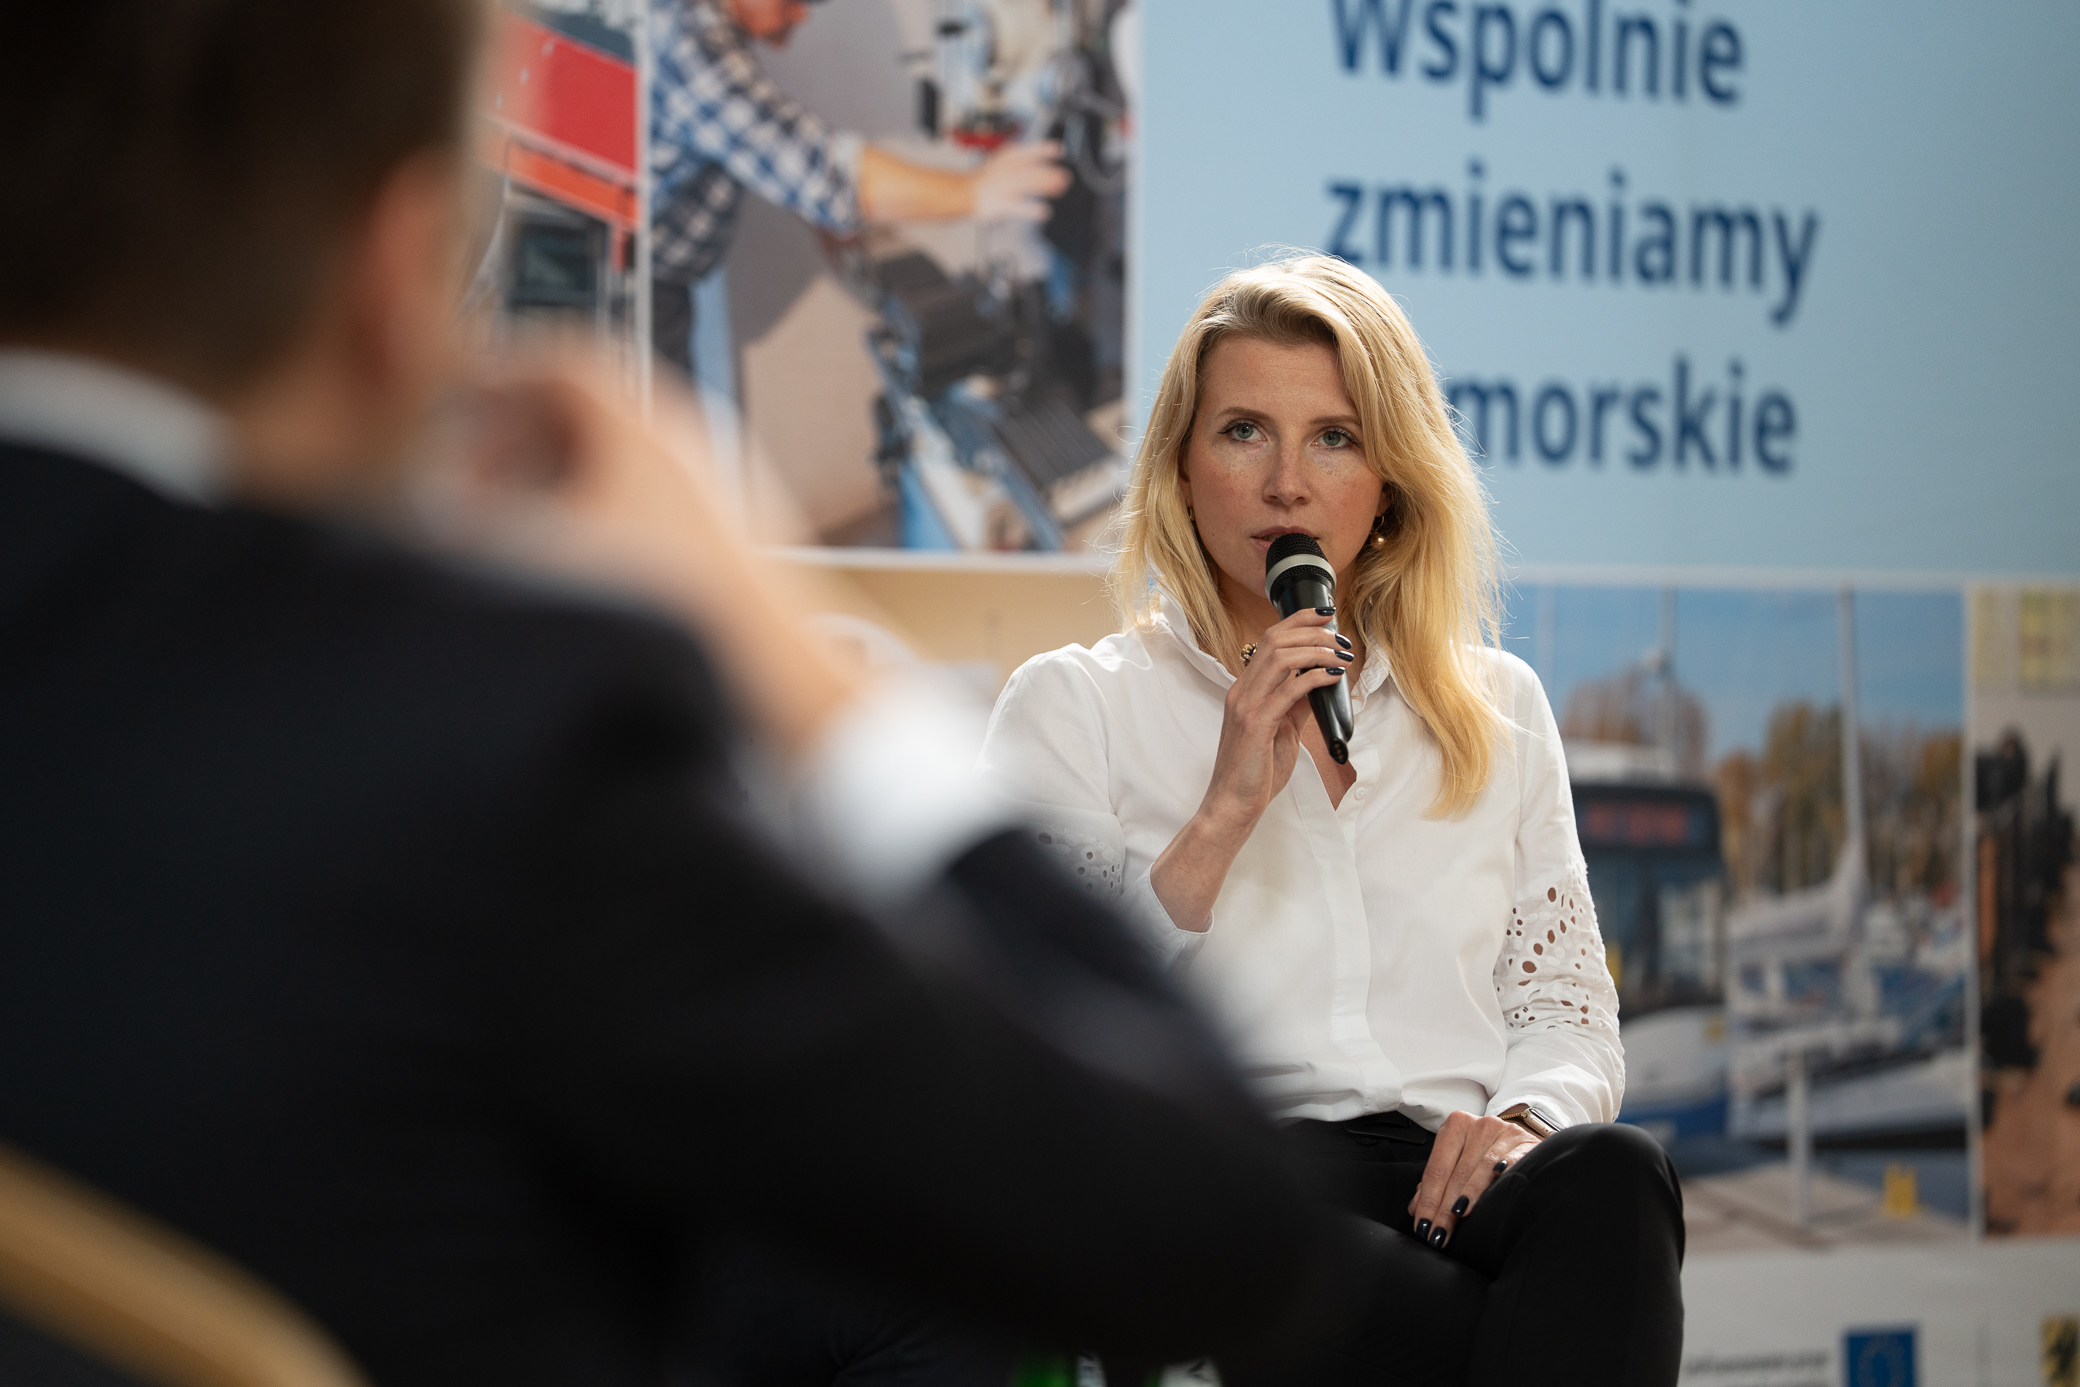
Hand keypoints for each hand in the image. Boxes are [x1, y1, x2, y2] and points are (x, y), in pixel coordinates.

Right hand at [419, 343, 858, 755]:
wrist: (775, 677)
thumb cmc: (686, 618)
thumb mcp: (554, 558)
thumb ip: (485, 522)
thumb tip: (441, 508)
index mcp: (646, 426)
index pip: (560, 358)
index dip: (495, 370)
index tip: (457, 393)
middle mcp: (688, 441)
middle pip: (584, 406)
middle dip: (514, 434)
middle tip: (470, 470)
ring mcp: (715, 484)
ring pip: (615, 452)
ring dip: (554, 474)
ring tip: (514, 521)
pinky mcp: (727, 531)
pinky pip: (648, 492)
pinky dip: (598, 505)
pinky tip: (576, 561)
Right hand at [970, 140, 1069, 221]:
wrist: (965, 191)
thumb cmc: (986, 178)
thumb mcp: (1004, 161)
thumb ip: (1023, 161)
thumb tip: (1045, 165)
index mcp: (1008, 158)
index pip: (1028, 150)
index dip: (1045, 149)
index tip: (1059, 150)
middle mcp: (1007, 171)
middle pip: (1031, 169)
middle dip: (1050, 173)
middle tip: (1065, 177)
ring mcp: (1004, 187)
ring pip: (1028, 185)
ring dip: (1045, 186)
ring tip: (1059, 189)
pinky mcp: (1002, 204)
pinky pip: (1019, 207)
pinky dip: (1032, 210)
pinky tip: (1044, 211)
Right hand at [1147, 607, 1349, 930]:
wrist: (1233, 805)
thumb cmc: (1256, 774)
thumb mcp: (1282, 733)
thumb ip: (1296, 706)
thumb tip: (1318, 684)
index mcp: (1245, 691)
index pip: (1269, 641)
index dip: (1297, 621)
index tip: (1324, 615)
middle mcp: (1242, 692)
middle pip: (1275, 640)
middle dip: (1310, 628)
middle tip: (1339, 632)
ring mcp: (1246, 706)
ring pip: (1281, 657)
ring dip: (1316, 649)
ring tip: (1341, 653)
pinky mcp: (1256, 723)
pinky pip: (1289, 690)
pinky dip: (1315, 677)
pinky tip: (1333, 677)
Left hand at [1406, 1111, 1541, 1251]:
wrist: (1523, 1139)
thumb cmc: (1486, 1152)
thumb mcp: (1459, 1160)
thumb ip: (1437, 1181)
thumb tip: (1415, 1208)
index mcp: (1456, 1127)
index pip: (1436, 1169)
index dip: (1428, 1200)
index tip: (1423, 1226)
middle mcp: (1479, 1126)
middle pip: (1456, 1173)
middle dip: (1444, 1208)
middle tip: (1438, 1234)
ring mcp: (1504, 1132)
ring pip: (1481, 1168)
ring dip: (1468, 1196)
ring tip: (1458, 1217)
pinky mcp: (1526, 1143)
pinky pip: (1512, 1162)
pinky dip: (1502, 1176)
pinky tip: (1495, 1192)